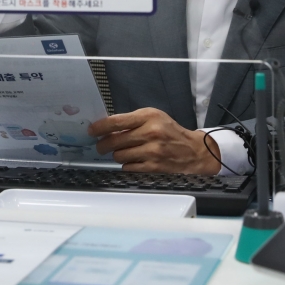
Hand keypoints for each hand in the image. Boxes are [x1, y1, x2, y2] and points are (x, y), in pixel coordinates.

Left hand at [88, 108, 222, 174]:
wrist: (193, 151)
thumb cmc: (169, 131)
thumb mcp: (154, 117)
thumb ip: (132, 121)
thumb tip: (106, 128)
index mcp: (148, 117)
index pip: (116, 121)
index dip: (99, 127)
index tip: (91, 131)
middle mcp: (150, 133)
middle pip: (114, 141)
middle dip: (103, 145)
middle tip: (101, 146)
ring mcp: (152, 151)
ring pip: (119, 156)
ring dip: (117, 155)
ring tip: (123, 152)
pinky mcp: (153, 167)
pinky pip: (128, 167)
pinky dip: (128, 164)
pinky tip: (134, 160)